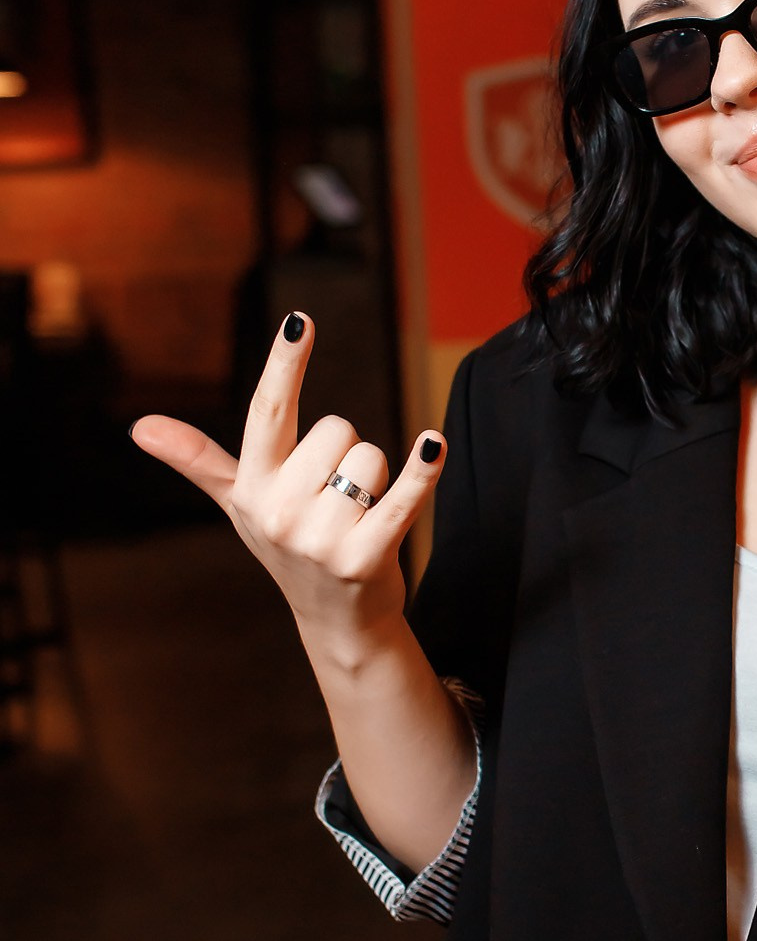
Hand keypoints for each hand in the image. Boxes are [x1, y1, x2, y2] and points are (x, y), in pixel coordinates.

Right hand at [130, 312, 446, 661]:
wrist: (336, 619)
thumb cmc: (287, 548)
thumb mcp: (239, 504)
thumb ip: (197, 460)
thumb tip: (139, 427)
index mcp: (251, 487)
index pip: (267, 410)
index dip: (285, 364)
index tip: (300, 321)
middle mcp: (280, 512)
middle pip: (338, 429)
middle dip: (348, 453)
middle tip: (337, 496)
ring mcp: (321, 538)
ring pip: (372, 456)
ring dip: (379, 479)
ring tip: (359, 516)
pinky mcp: (366, 557)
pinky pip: (404, 495)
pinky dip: (423, 468)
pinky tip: (434, 443)